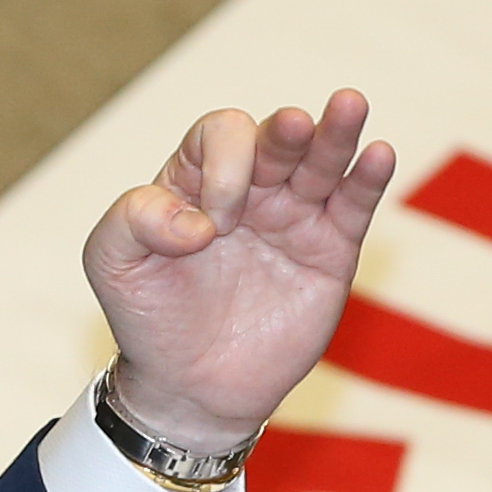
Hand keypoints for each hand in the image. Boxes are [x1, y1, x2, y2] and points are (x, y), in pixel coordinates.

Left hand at [84, 89, 395, 454]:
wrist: (191, 388)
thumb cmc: (150, 318)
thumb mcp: (112, 263)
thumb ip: (132, 220)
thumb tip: (195, 222)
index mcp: (198, 177)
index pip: (220, 137)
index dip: (222, 168)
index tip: (211, 229)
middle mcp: (251, 187)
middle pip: (277, 136)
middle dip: (285, 132)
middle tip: (292, 128)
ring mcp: (294, 216)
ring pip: (322, 160)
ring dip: (336, 132)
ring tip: (349, 103)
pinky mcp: (331, 251)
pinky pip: (354, 205)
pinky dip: (368, 179)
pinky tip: (379, 154)